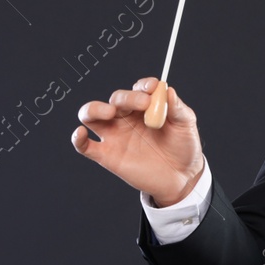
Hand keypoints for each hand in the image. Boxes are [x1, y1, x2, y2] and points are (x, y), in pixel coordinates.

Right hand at [72, 78, 204, 205]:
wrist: (180, 178)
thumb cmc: (183, 147)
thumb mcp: (186, 125)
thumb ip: (178, 108)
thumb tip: (168, 90)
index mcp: (145, 106)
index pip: (138, 88)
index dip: (143, 86)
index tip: (153, 88)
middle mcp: (126, 116)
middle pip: (116, 99)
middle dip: (128, 98)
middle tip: (144, 103)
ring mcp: (114, 134)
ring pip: (91, 115)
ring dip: (94, 109)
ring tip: (110, 112)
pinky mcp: (106, 155)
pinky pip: (85, 146)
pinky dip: (78, 139)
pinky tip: (81, 133)